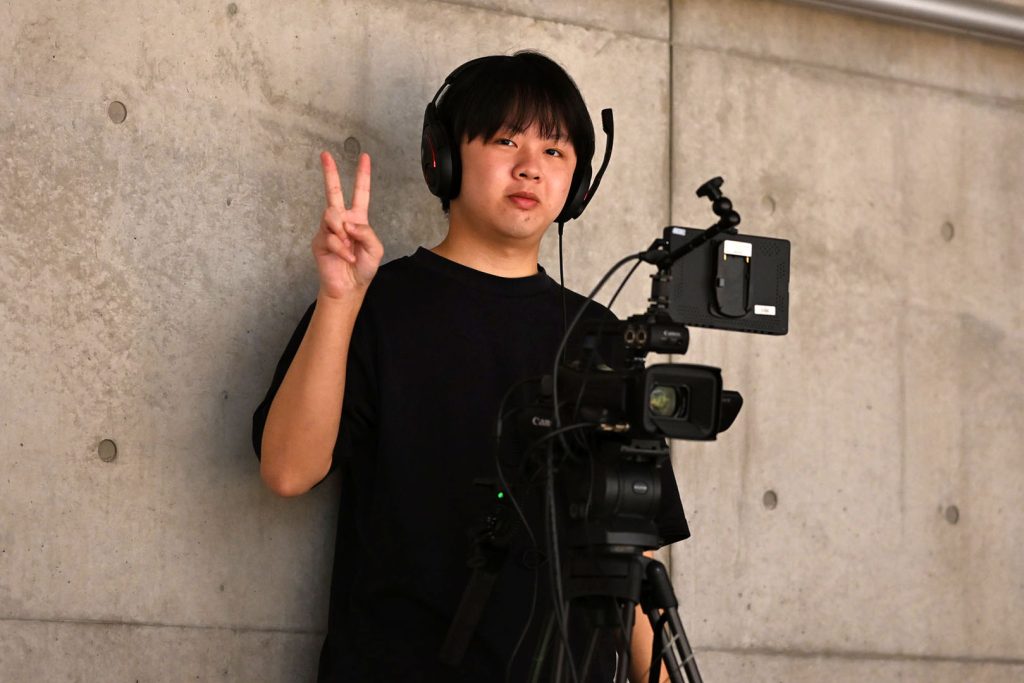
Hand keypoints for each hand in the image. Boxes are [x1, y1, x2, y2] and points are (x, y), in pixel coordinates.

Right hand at [311, 151, 383, 298]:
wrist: (349, 287)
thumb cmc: (363, 268)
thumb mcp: (375, 249)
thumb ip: (366, 232)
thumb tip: (347, 222)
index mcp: (358, 218)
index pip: (360, 193)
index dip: (363, 175)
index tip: (364, 157)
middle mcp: (342, 220)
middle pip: (334, 192)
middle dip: (330, 173)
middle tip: (325, 154)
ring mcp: (328, 229)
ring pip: (331, 215)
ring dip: (342, 232)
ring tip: (348, 247)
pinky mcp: (319, 241)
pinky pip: (330, 237)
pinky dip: (341, 249)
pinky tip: (346, 257)